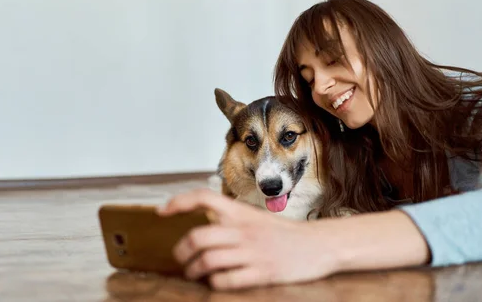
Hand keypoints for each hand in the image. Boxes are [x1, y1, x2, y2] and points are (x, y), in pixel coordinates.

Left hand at [157, 188, 340, 290]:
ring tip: (192, 272)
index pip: (203, 198)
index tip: (162, 212)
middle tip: (180, 256)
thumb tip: (200, 228)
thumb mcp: (255, 217)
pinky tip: (215, 281)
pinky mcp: (261, 272)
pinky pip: (226, 280)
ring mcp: (252, 252)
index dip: (178, 202)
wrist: (319, 245)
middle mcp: (243, 230)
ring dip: (193, 270)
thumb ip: (230, 220)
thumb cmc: (283, 233)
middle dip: (181, 250)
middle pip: (198, 236)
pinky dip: (214, 283)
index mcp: (241, 212)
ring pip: (208, 260)